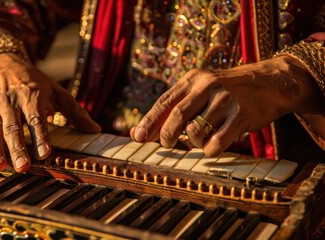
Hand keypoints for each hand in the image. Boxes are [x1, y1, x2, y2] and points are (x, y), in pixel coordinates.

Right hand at [0, 53, 100, 171]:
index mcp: (32, 96)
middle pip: (14, 128)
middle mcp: (11, 102)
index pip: (37, 119)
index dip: (41, 137)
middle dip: (17, 148)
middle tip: (22, 167)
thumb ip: (75, 112)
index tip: (45, 154)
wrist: (1, 64)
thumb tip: (96, 130)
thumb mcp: (56, 91)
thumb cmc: (33, 82)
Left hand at [131, 56, 322, 156]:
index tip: (137, 137)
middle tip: (167, 144)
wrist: (270, 82)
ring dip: (193, 142)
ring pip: (196, 131)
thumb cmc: (228, 91)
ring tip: (200, 139)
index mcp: (193, 79)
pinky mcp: (242, 115)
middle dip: (166, 135)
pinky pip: (217, 142)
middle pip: (177, 115)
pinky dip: (210, 150)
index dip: (149, 121)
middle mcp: (208, 86)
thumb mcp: (202, 89)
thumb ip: (177, 107)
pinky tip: (213, 145)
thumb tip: (145, 131)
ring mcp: (226, 100)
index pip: (165, 101)